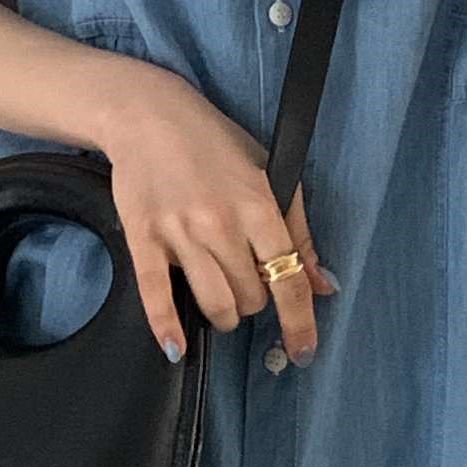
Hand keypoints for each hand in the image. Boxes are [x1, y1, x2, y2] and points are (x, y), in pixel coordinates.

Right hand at [102, 67, 336, 365]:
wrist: (147, 115)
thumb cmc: (215, 143)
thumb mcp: (269, 173)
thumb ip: (298, 232)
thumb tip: (323, 286)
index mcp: (258, 207)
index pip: (288, 278)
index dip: (300, 322)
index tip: (304, 351)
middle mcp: (221, 224)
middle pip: (250, 297)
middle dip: (255, 303)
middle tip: (247, 284)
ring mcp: (179, 233)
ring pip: (214, 303)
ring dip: (224, 315)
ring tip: (223, 303)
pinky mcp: (143, 238)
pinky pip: (156, 296)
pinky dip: (167, 328)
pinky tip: (175, 348)